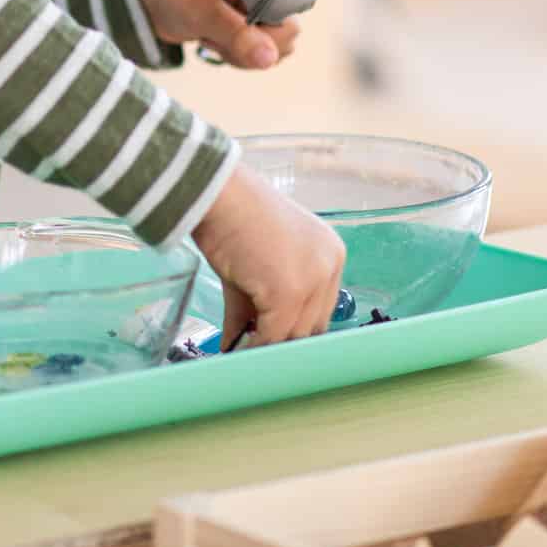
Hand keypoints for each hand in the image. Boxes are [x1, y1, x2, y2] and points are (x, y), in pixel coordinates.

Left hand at [138, 0, 300, 69]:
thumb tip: (270, 59)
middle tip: (217, 35)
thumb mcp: (203, 11)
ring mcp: (254, 16)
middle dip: (252, 48)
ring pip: (270, 52)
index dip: (271, 35)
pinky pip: (254, 56)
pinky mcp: (243, 32)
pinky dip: (234, 57)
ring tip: (210, 36)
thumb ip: (237, 34)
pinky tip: (211, 42)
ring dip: (240, 54)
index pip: (291, 16)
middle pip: (286, 38)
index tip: (239, 34)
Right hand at [192, 164, 345, 347]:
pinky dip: (252, 345)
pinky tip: (234, 347)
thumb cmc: (231, 216)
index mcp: (330, 253)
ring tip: (242, 354)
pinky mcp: (288, 293)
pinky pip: (272, 335)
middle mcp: (329, 265)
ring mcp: (312, 278)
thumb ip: (259, 302)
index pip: (321, 307)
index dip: (295, 327)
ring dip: (267, 348)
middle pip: (312, 325)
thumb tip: (244, 340)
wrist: (215, 193)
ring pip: (293, 335)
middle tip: (253, 353)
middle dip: (282, 341)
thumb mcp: (256, 261)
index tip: (273, 341)